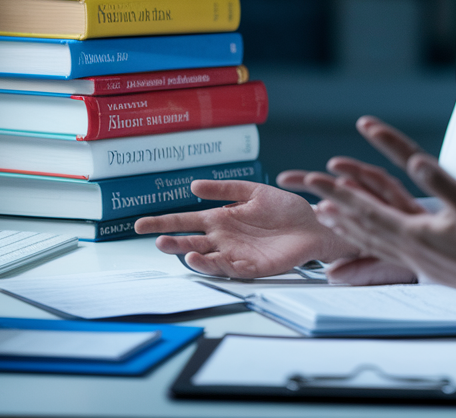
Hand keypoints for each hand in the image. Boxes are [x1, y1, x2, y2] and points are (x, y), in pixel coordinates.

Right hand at [133, 179, 358, 277]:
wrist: (315, 224)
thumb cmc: (286, 209)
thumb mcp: (253, 191)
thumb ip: (225, 189)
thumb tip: (194, 187)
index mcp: (221, 220)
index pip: (186, 222)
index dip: (163, 223)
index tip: (139, 224)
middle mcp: (224, 239)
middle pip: (190, 242)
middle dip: (172, 242)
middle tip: (157, 241)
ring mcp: (236, 254)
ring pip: (207, 258)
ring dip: (192, 256)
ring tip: (181, 250)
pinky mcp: (253, 267)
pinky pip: (230, 269)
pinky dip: (216, 266)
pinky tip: (206, 259)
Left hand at [289, 116, 455, 292]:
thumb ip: (441, 182)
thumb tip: (416, 161)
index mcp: (413, 232)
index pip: (366, 207)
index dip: (340, 190)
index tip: (318, 176)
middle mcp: (408, 247)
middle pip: (360, 224)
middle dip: (334, 203)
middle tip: (310, 189)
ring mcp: (415, 258)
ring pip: (370, 240)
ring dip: (345, 225)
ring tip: (325, 215)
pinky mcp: (425, 265)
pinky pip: (385, 251)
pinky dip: (367, 241)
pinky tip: (367, 240)